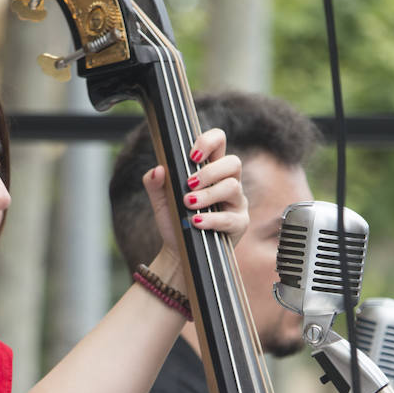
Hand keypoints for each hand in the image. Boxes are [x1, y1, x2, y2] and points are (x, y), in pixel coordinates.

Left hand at [142, 127, 247, 286]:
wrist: (180, 251)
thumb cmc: (174, 220)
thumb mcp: (160, 201)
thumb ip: (154, 184)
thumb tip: (158, 170)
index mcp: (211, 169)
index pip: (219, 142)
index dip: (209, 141)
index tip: (192, 155)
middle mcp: (228, 182)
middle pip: (232, 162)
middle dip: (209, 172)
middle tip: (189, 184)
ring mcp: (236, 202)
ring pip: (232, 187)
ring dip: (208, 195)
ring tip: (189, 203)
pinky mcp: (239, 223)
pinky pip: (230, 217)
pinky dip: (211, 219)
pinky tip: (196, 222)